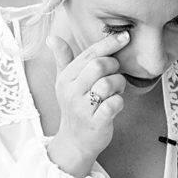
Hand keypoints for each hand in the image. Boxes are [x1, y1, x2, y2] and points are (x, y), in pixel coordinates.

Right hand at [45, 30, 128, 176]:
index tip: (125, 36)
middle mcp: (72, 91)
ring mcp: (83, 108)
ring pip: (108, 83)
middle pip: (98, 65)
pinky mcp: (96, 122)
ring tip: (115, 91)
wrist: (75, 141)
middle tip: (116, 74)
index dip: (109, 43)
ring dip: (119, 85)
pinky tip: (115, 104)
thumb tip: (52, 37)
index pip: (89, 54)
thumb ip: (63, 59)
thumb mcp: (64, 82)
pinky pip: (114, 104)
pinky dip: (120, 101)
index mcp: (66, 78)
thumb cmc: (75, 107)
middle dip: (114, 66)